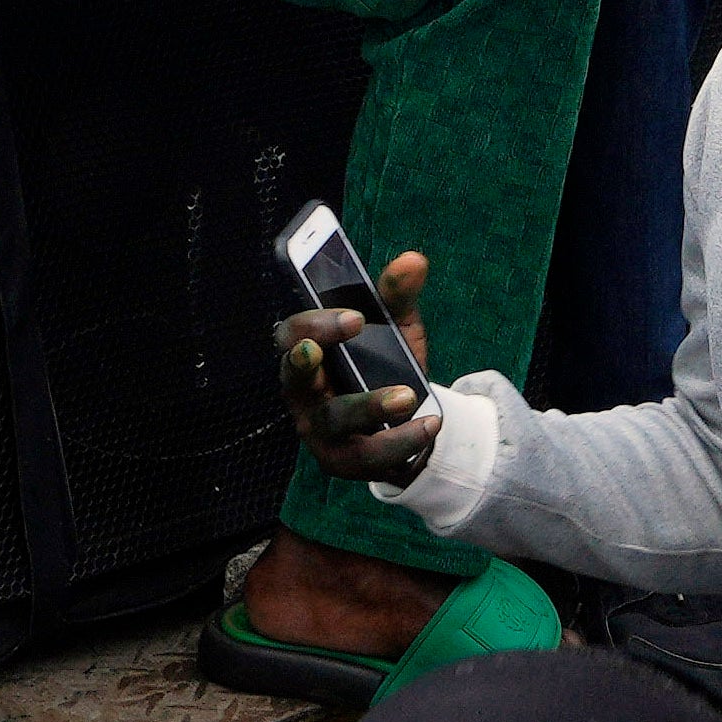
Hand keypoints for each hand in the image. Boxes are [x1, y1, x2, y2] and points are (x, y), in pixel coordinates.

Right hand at [285, 249, 451, 485]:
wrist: (405, 421)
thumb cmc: (384, 365)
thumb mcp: (394, 328)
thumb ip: (397, 296)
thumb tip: (413, 260)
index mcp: (307, 353)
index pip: (291, 334)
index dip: (316, 325)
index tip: (354, 318)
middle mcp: (303, 392)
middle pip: (293, 377)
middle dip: (305, 363)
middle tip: (325, 349)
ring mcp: (319, 430)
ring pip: (334, 418)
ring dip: (369, 406)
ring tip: (407, 396)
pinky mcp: (343, 461)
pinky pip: (368, 455)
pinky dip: (400, 441)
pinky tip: (429, 424)